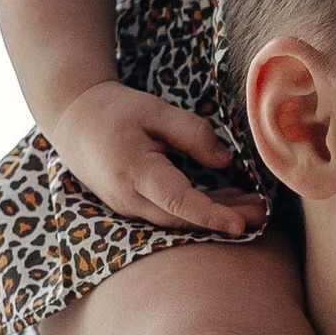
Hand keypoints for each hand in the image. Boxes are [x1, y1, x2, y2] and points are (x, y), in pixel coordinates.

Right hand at [48, 81, 267, 235]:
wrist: (72, 119)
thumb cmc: (114, 110)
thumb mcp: (154, 109)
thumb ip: (191, 133)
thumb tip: (225, 161)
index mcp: (134, 172)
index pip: (178, 201)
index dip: (211, 214)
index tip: (240, 224)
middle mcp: (129, 198)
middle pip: (183, 218)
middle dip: (224, 218)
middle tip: (263, 212)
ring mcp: (128, 206)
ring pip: (178, 219)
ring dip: (215, 215)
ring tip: (254, 209)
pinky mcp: (132, 205)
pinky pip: (169, 213)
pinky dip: (199, 210)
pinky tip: (228, 202)